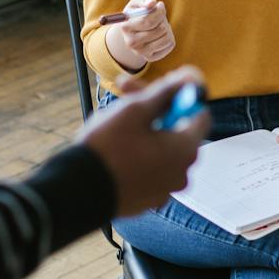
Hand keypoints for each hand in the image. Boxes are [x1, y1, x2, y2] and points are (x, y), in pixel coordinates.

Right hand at [80, 68, 208, 215]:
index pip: (199, 114)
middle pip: (177, 131)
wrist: (79, 191)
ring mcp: (165, 189)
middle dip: (154, 109)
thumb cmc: (108, 148)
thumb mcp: (136, 110)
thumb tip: (187, 79)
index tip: (158, 88)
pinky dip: (139, 155)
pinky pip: (150, 170)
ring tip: (114, 121)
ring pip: (161, 150)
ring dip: (144, 131)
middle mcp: (182, 172)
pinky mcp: (148, 200)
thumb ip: (165, 92)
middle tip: (125, 94)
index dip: (180, 96)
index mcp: (186, 149)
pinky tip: (114, 148)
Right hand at [105, 0, 174, 71]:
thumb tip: (151, 4)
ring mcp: (140, 52)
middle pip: (159, 29)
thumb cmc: (138, 11)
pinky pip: (169, 45)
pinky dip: (169, 37)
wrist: (133, 29)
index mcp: (125, 27)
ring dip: (167, 28)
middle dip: (163, 19)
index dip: (159, 11)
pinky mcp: (150, 58)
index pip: (148, 21)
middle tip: (159, 17)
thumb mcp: (138, 0)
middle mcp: (131, 43)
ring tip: (159, 26)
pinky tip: (160, 35)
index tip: (160, 5)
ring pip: (167, 38)